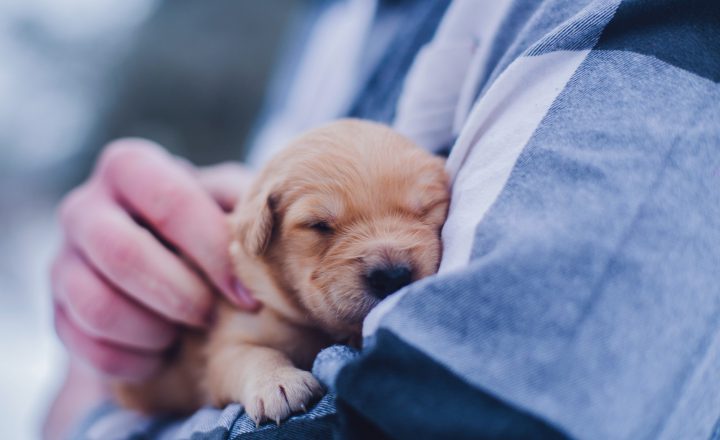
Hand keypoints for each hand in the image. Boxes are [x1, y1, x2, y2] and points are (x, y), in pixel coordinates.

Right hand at [51, 138, 258, 380]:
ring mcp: (62, 258)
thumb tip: (279, 221)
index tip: (248, 296)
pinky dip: (131, 359)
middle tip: (211, 316)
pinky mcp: (57, 309)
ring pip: (96, 304)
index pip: (171, 202)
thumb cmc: (205, 226)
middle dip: (179, 295)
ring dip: (152, 329)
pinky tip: (161, 354)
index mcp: (130, 167)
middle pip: (122, 253)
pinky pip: (84, 344)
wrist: (159, 262)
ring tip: (184, 333)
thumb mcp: (227, 202)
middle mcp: (85, 206)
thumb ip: (245, 203)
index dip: (213, 253)